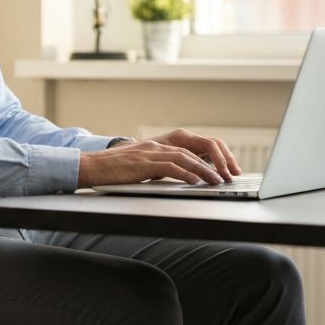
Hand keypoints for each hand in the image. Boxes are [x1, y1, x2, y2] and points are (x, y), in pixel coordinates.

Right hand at [77, 130, 240, 187]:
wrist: (92, 166)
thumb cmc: (118, 169)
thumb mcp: (147, 165)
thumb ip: (167, 166)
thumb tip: (190, 176)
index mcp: (164, 142)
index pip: (199, 143)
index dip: (219, 154)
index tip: (231, 168)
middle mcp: (161, 143)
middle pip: (198, 145)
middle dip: (219, 159)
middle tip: (231, 174)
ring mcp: (152, 150)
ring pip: (187, 156)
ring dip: (206, 169)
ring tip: (219, 180)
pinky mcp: (143, 162)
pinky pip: (169, 166)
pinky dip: (185, 173)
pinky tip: (196, 182)